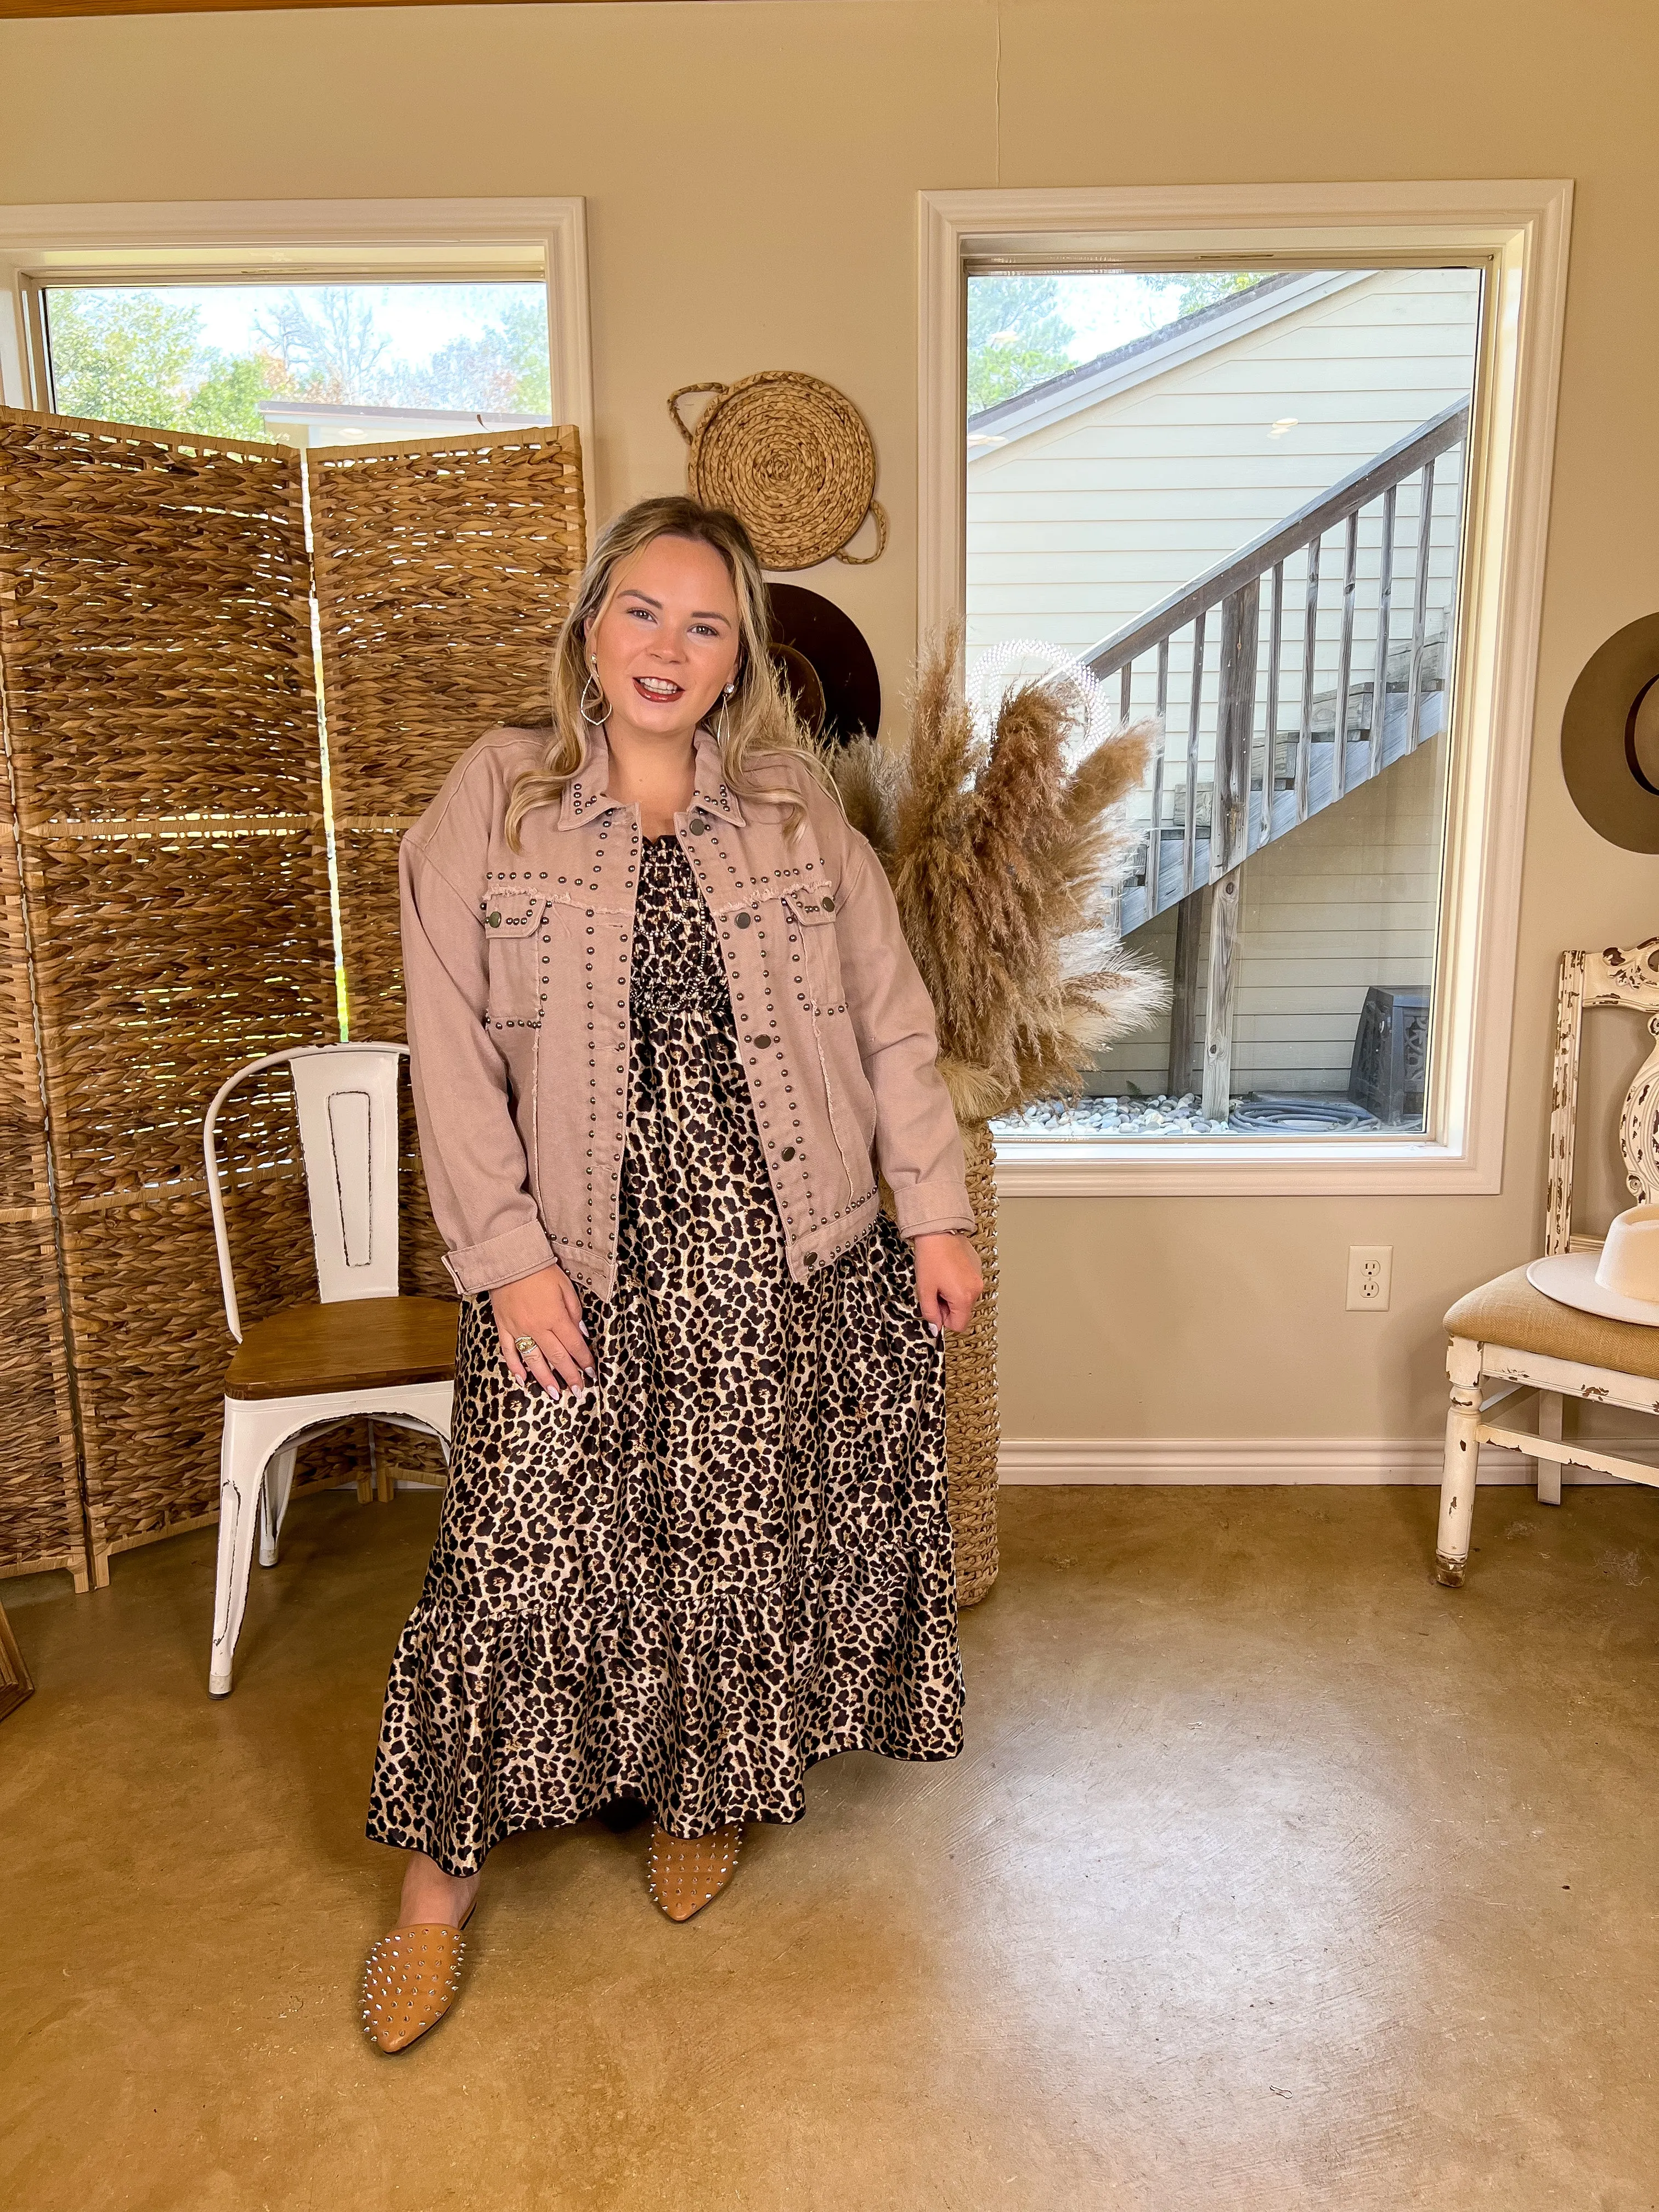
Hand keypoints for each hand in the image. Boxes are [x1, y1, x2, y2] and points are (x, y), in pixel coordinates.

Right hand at [490, 1264, 594, 1395]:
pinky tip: (522, 1379)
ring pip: (534, 1360)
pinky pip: (509, 1351)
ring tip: (555, 1393)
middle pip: (557, 1357)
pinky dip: (515, 1367)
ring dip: (545, 1378)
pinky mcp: (503, 1327)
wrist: (510, 1261)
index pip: (574, 1345)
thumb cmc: (540, 1270)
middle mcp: (538, 1327)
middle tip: (578, 1391)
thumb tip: (581, 1332)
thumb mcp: (565, 1287)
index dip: (584, 1360)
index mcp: (556, 1317)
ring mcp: (519, 1329)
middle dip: (570, 1376)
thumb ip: (574, 1312)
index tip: (592, 1372)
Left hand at [911, 1231, 983, 1336]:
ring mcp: (978, 1278)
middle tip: (934, 1290)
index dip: (943, 1320)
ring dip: (952, 1295)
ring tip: (940, 1279)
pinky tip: (947, 1271)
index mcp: (963, 1297)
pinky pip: (968, 1285)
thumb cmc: (930, 1258)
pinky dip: (958, 1284)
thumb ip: (930, 1313)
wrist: (938, 1232)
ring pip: (965, 1299)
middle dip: (947, 1306)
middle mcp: (976, 1290)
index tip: (934, 1307)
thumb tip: (935, 1327)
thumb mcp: (924, 1290)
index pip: (959, 1325)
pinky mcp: (977, 1269)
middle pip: (962, 1312)